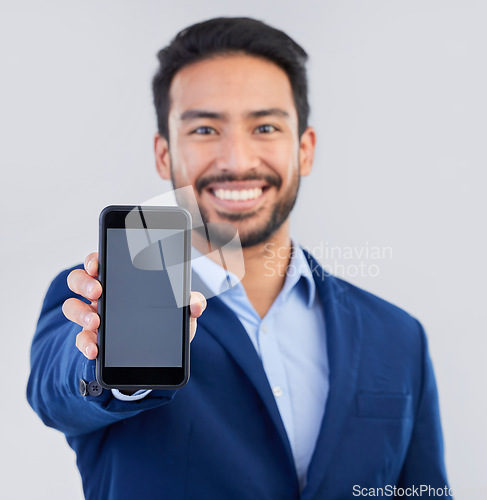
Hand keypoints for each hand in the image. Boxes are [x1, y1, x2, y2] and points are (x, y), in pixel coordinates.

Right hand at [62, 252, 206, 359]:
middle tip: (98, 291)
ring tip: (96, 322)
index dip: (94, 259)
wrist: (158, 356)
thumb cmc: (166, 324)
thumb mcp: (181, 312)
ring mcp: (95, 317)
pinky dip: (85, 344)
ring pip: (73, 307)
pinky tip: (95, 349)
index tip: (97, 264)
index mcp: (121, 281)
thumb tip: (196, 305)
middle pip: (79, 280)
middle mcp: (103, 296)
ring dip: (80, 313)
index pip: (100, 261)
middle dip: (84, 282)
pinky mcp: (94, 340)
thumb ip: (191, 303)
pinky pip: (81, 339)